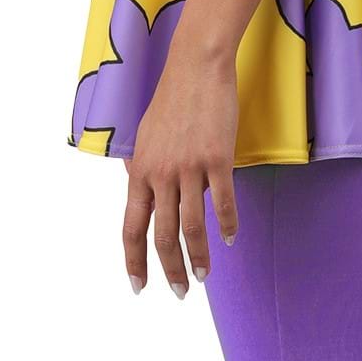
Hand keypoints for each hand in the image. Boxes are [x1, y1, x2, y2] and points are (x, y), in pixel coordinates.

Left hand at [121, 37, 239, 297]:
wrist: (196, 67)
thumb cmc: (172, 101)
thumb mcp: (145, 137)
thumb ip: (143, 170)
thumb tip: (142, 196)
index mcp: (139, 172)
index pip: (131, 227)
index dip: (134, 261)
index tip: (138, 287)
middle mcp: (160, 174)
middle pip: (162, 235)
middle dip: (169, 270)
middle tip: (180, 293)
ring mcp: (188, 167)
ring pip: (191, 226)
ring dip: (198, 258)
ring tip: (204, 276)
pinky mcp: (217, 158)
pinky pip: (223, 202)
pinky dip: (227, 225)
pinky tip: (230, 239)